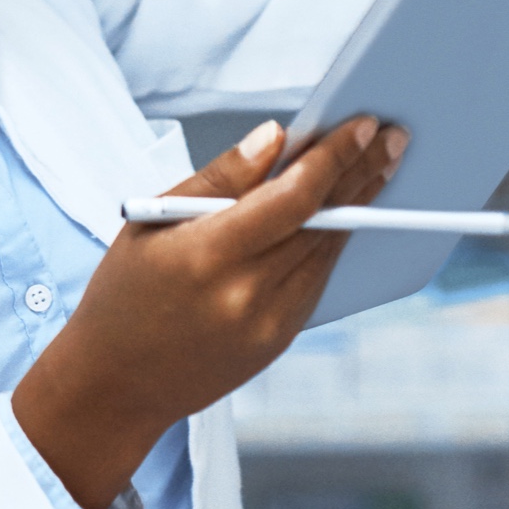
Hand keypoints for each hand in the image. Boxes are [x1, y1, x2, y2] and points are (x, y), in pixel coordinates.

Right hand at [12, 116, 406, 508]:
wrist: (115, 384)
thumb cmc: (123, 294)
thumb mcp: (151, 221)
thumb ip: (219, 178)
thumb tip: (275, 136)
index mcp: (207, 255)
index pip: (293, 197)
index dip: (334, 157)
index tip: (364, 124)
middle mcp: (246, 294)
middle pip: (324, 220)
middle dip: (362, 172)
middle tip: (394, 136)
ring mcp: (269, 323)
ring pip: (328, 249)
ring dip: (359, 204)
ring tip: (380, 165)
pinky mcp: (280, 340)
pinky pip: (317, 278)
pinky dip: (333, 240)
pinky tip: (347, 211)